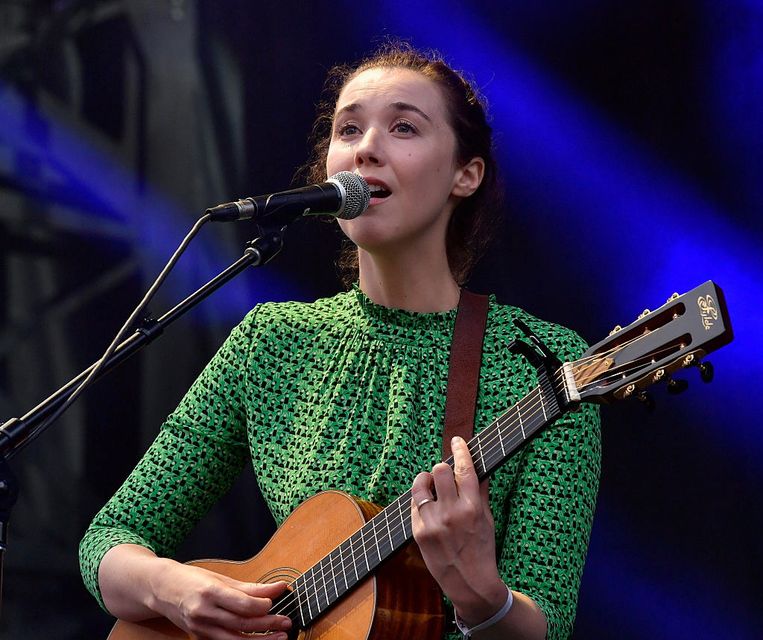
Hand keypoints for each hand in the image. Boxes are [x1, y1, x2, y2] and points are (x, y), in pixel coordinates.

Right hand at [151, 561, 291, 639]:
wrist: (161, 589)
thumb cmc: (192, 579)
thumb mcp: (221, 578)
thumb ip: (250, 587)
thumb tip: (279, 587)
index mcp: (210, 593)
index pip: (241, 604)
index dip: (261, 606)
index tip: (275, 602)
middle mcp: (204, 613)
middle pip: (241, 624)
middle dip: (267, 625)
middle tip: (286, 623)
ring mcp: (200, 628)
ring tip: (279, 638)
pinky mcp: (199, 637)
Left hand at [411, 436, 507, 625]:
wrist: (470, 583)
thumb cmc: (482, 549)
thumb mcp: (487, 519)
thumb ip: (480, 491)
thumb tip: (478, 467)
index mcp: (472, 508)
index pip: (465, 469)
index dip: (460, 450)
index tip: (457, 440)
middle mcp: (451, 513)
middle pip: (439, 470)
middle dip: (441, 467)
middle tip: (443, 473)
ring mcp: (432, 523)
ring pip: (420, 485)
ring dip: (426, 480)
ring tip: (430, 485)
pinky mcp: (418, 532)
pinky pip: (414, 505)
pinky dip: (420, 501)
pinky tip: (428, 506)